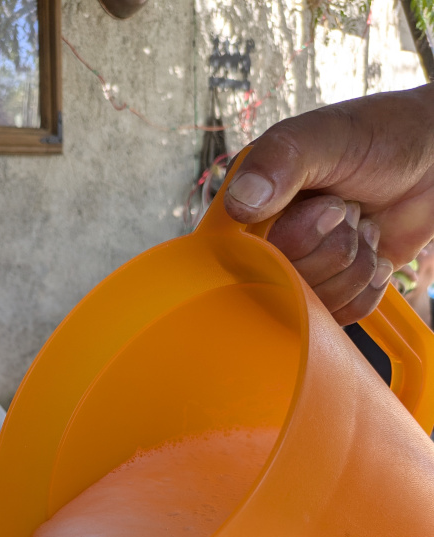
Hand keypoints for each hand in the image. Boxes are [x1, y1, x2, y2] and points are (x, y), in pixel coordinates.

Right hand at [224, 84, 433, 324]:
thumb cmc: (382, 136)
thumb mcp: (326, 136)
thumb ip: (279, 161)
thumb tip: (240, 203)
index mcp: (252, 204)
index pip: (245, 255)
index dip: (292, 242)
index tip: (329, 209)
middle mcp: (269, 241)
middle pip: (283, 286)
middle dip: (333, 250)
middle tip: (350, 210)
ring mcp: (301, 269)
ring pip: (314, 304)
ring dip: (354, 267)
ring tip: (365, 227)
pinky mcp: (330, 289)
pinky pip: (340, 316)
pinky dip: (366, 288)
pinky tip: (374, 254)